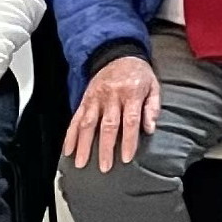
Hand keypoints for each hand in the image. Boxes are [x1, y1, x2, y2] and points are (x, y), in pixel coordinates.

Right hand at [63, 53, 160, 172]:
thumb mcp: (153, 86)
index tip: (126, 157)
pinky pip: (75, 118)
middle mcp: (111, 97)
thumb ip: (153, 107)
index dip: (128, 140)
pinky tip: (68, 149)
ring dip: (83, 145)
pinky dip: (70, 135)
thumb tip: (150, 128)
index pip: (130, 121)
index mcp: (131, 93)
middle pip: (107, 125)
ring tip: (80, 163)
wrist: (118, 55)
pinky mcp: (85, 100)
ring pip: (87, 124)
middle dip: (105, 148)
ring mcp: (95, 99)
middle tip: (104, 167)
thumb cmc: (138, 73)